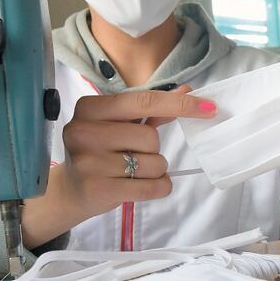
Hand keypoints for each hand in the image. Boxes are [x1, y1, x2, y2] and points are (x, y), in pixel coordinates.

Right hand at [21, 86, 216, 248]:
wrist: (69, 190)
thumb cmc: (100, 151)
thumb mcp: (119, 125)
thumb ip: (152, 108)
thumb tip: (187, 90)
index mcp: (90, 108)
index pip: (144, 101)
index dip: (180, 104)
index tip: (210, 108)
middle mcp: (84, 131)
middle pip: (150, 136)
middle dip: (153, 148)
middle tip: (133, 154)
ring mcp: (89, 162)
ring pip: (154, 163)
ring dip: (155, 169)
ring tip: (132, 171)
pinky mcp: (99, 189)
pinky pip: (152, 187)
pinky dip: (159, 187)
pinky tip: (144, 186)